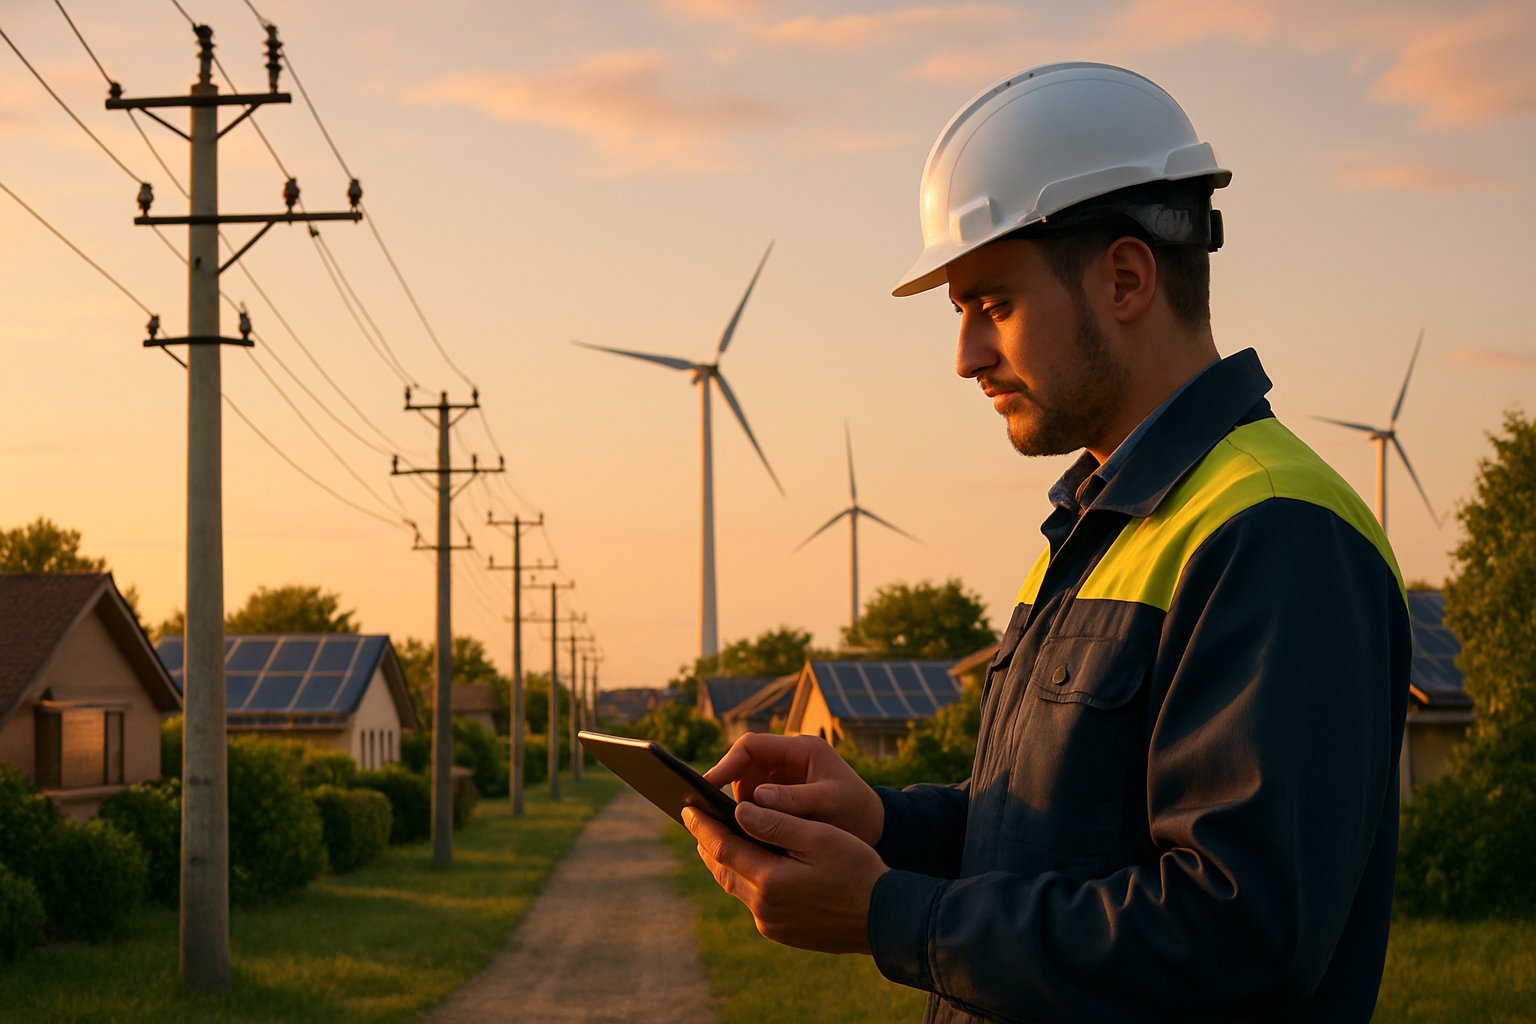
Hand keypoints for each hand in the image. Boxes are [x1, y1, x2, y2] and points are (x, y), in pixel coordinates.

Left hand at [683, 801, 887, 953]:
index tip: (687, 807)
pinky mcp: (780, 932)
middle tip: (695, 820)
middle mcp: (763, 907)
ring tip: (717, 840)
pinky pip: (752, 901)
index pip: (723, 848)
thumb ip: (777, 823)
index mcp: (771, 880)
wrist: (884, 918)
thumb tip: (739, 811)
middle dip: (707, 843)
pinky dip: (744, 878)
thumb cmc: (856, 870)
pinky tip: (750, 865)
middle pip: (722, 870)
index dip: (703, 826)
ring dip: (724, 862)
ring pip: (734, 886)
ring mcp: (771, 923)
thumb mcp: (819, 837)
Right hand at [704, 733, 883, 846]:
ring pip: (744, 788)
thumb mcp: (829, 802)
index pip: (751, 746)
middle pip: (741, 767)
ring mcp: (782, 781)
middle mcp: (787, 761)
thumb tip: (755, 798)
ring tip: (719, 829)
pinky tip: (737, 838)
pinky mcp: (781, 800)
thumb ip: (795, 799)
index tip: (707, 786)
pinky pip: (753, 805)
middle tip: (705, 812)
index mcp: (801, 749)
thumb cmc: (857, 811)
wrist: (875, 830)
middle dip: (724, 788)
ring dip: (735, 807)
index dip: (726, 763)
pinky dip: (745, 819)